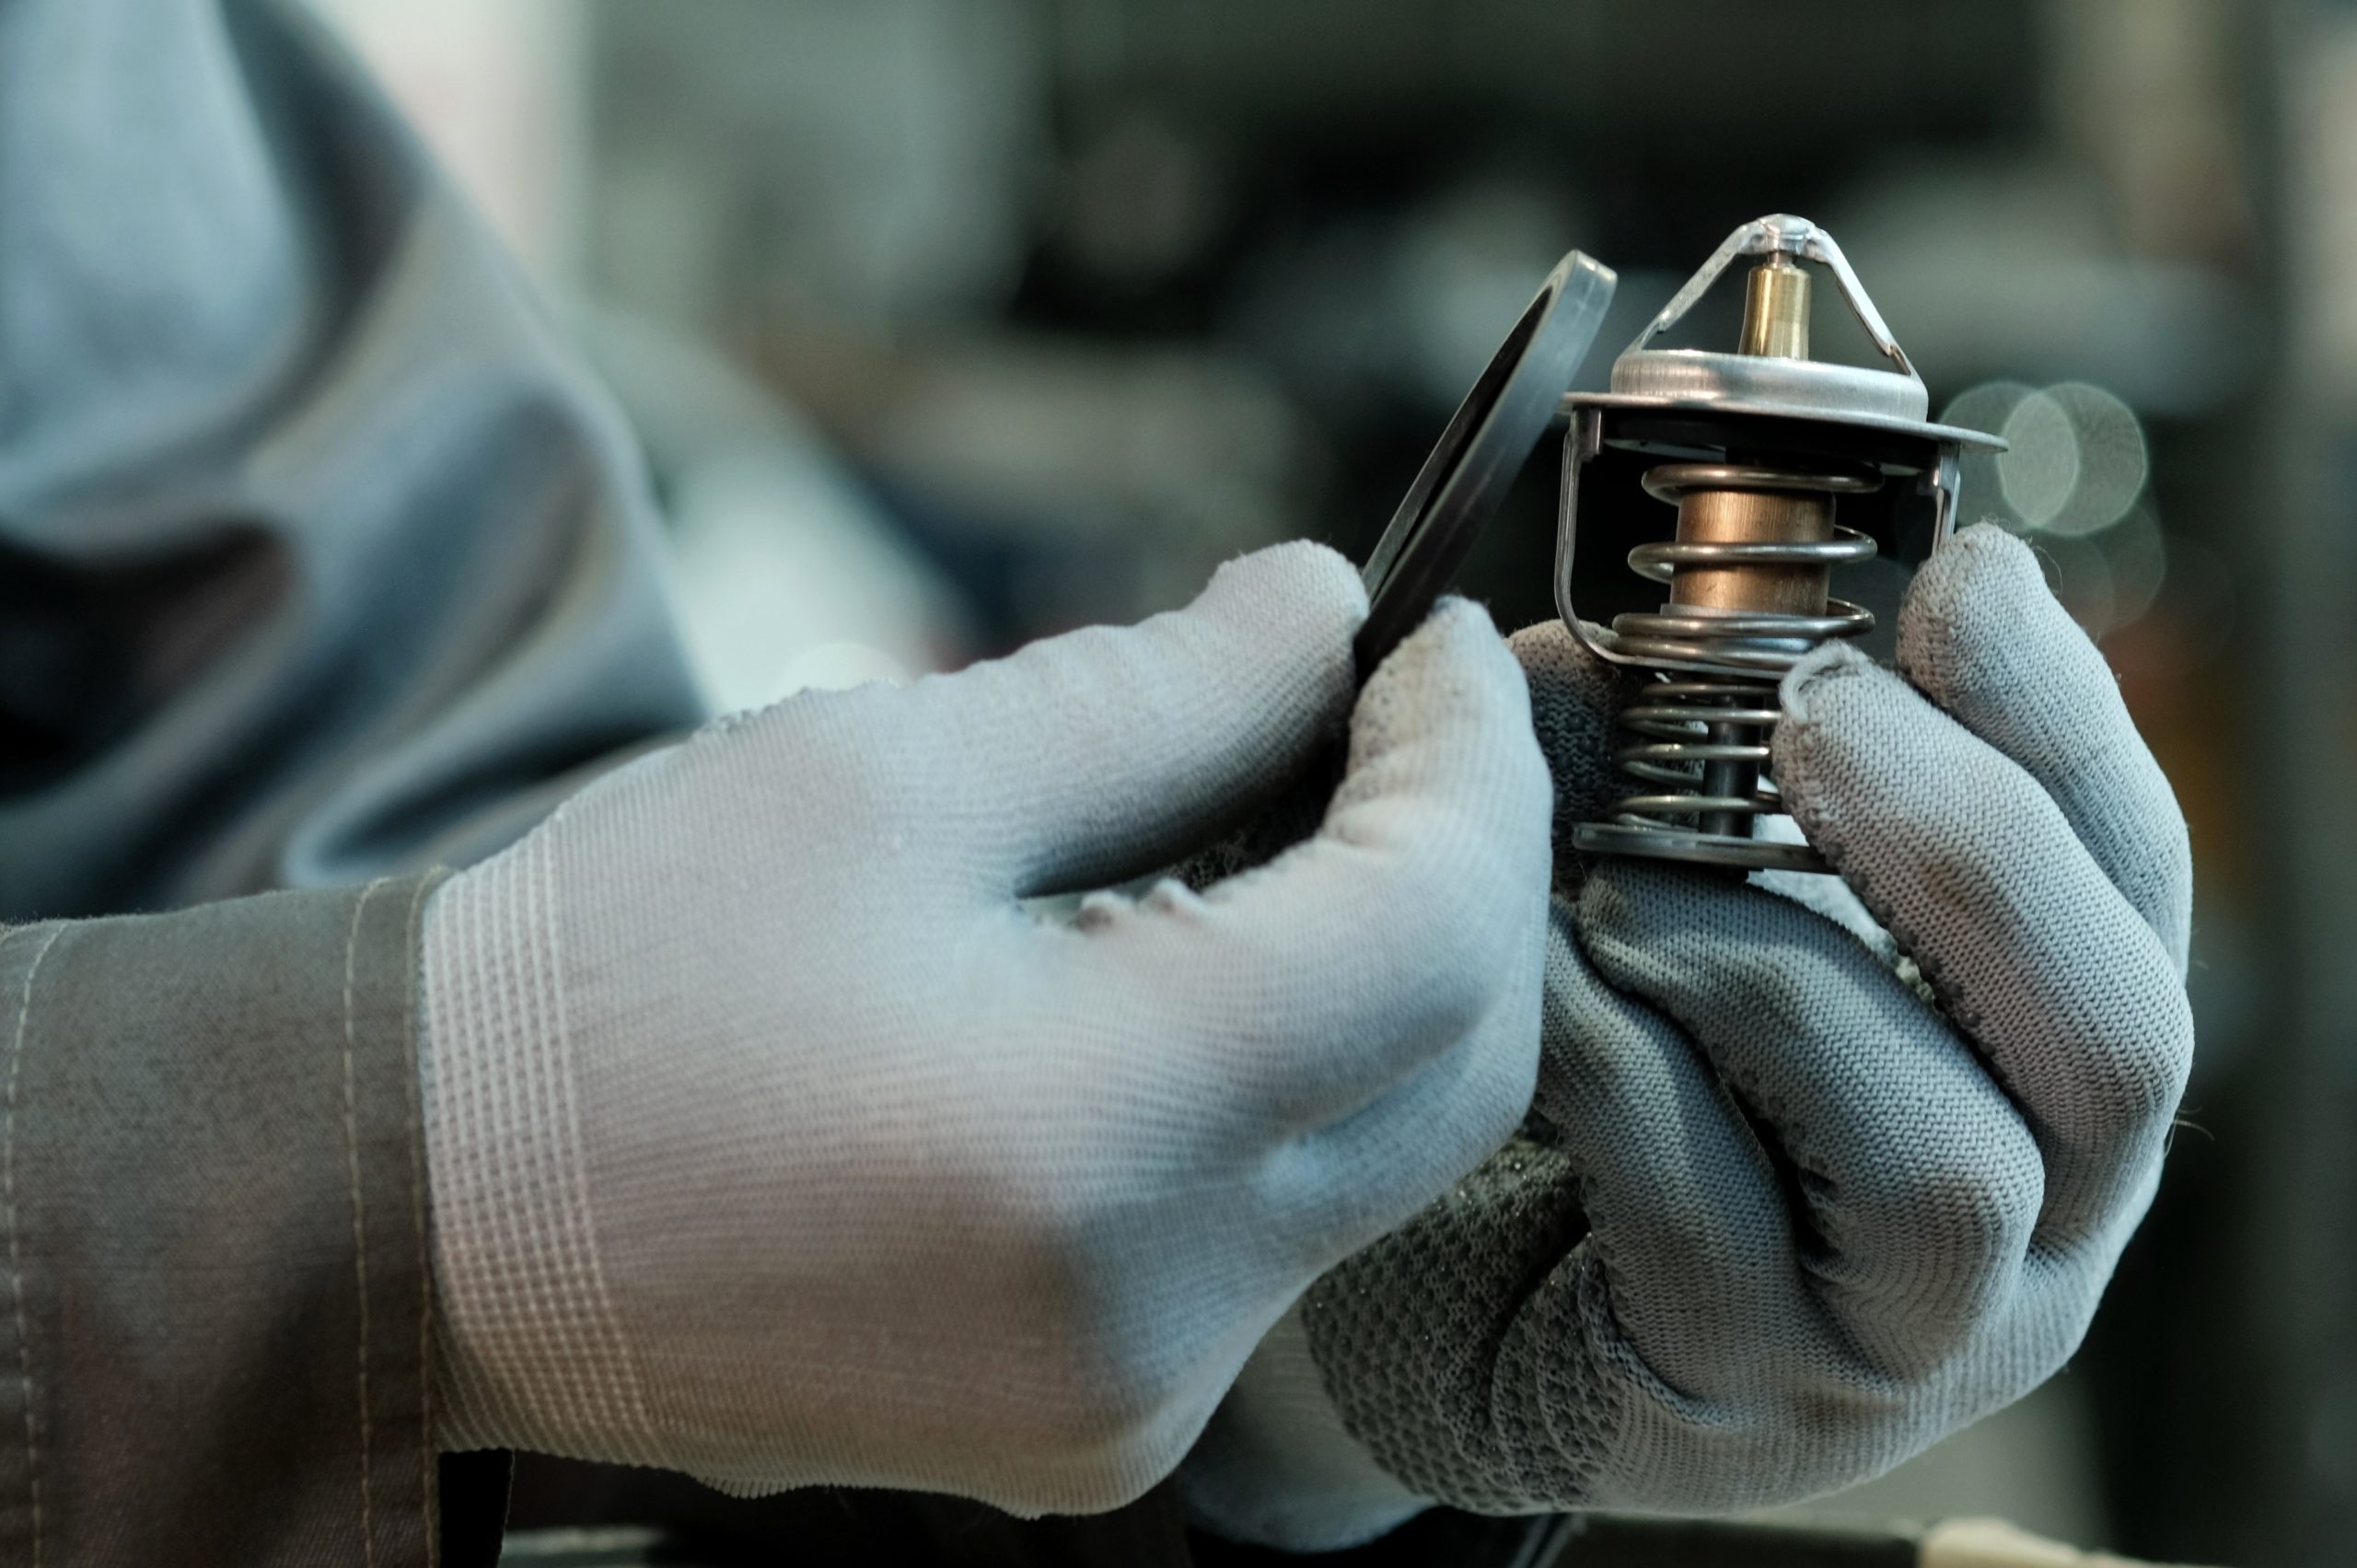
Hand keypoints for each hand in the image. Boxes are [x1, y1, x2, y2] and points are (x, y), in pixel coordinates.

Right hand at [416, 543, 1552, 1513]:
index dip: (1471, 765)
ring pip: (1381, 1153)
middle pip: (1453, 1065)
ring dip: (1371, 969)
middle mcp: (1144, 1319)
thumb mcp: (882, 776)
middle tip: (1384, 711)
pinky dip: (1283, 1082)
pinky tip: (1192, 971)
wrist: (442, 1208)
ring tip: (1269, 820)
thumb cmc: (620, 975)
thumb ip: (1155, 695)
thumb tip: (1322, 614)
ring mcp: (1128, 1403)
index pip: (1429, 939)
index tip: (1429, 640)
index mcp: (1083, 1141)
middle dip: (1456, 863)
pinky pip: (1277, 1234)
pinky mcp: (1100, 1429)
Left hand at [1187, 524, 2192, 1547]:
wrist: (1443, 1302)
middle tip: (1813, 711)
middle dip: (1971, 844)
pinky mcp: (1743, 1400)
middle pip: (2119, 1038)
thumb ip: (1676, 783)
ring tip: (1612, 882)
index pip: (2135, 884)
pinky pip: (1711, 1223)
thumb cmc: (1592, 1081)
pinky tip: (1525, 992)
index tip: (1965, 574)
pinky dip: (1614, 1070)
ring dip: (1764, 970)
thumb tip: (1619, 642)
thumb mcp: (1672, 909)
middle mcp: (2037, 1218)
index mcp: (2045, 1065)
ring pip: (1938, 1155)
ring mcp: (1905, 1336)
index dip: (2068, 721)